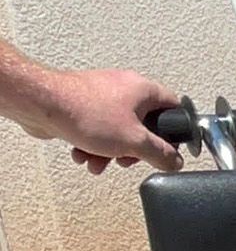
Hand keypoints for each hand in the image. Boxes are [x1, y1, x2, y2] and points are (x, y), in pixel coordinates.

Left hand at [37, 68, 182, 173]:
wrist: (44, 105)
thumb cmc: (85, 113)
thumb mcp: (134, 142)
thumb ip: (160, 154)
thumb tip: (175, 162)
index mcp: (143, 89)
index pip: (174, 107)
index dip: (176, 131)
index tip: (171, 148)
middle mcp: (124, 88)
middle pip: (145, 126)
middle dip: (134, 150)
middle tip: (127, 158)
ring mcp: (103, 95)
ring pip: (119, 131)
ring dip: (111, 153)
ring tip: (99, 161)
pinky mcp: (85, 104)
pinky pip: (99, 129)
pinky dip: (94, 145)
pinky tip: (84, 154)